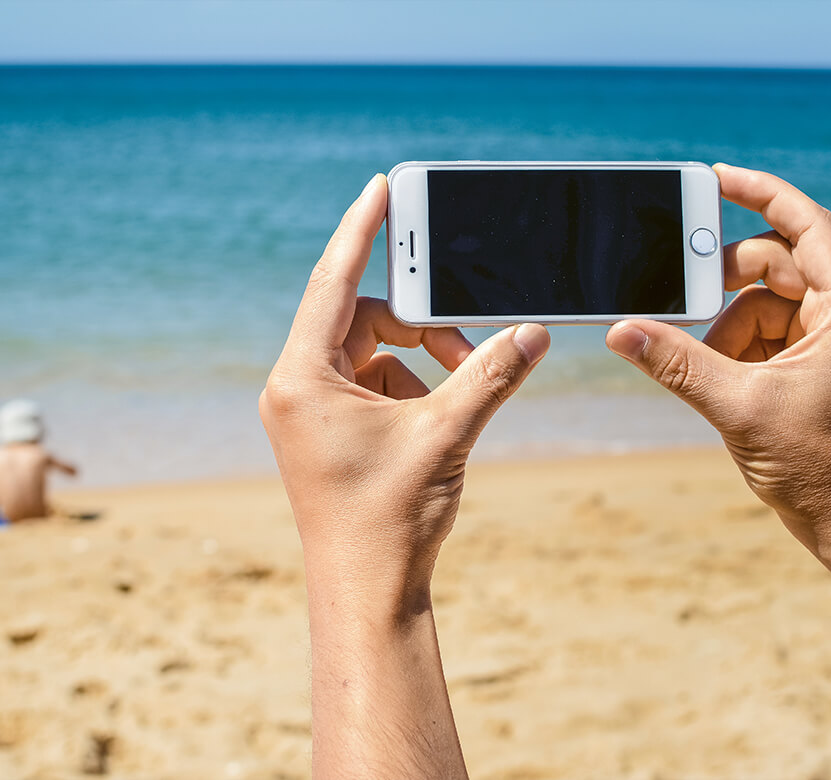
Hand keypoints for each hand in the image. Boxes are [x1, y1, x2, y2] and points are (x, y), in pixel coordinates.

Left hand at [260, 173, 548, 775]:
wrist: (366, 591)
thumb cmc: (388, 521)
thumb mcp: (446, 435)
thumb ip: (489, 376)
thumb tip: (534, 332)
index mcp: (302, 378)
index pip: (333, 281)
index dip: (362, 230)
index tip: (382, 186)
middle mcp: (296, 386)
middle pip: (362, 317)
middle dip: (421, 321)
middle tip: (468, 335)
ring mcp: (311, 408)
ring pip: (373, 349)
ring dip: (422, 358)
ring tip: (462, 389)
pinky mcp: (329, 428)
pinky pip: (374, 380)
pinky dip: (412, 384)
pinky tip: (439, 416)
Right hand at [606, 163, 830, 657]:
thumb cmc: (817, 464)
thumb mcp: (736, 405)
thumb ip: (675, 361)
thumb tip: (621, 330)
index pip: (805, 225)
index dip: (760, 192)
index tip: (714, 176)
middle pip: (773, 264)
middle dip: (722, 285)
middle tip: (681, 300)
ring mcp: (826, 340)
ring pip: (759, 303)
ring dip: (723, 330)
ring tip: (714, 374)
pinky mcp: (807, 364)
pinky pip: (758, 334)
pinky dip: (730, 351)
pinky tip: (722, 385)